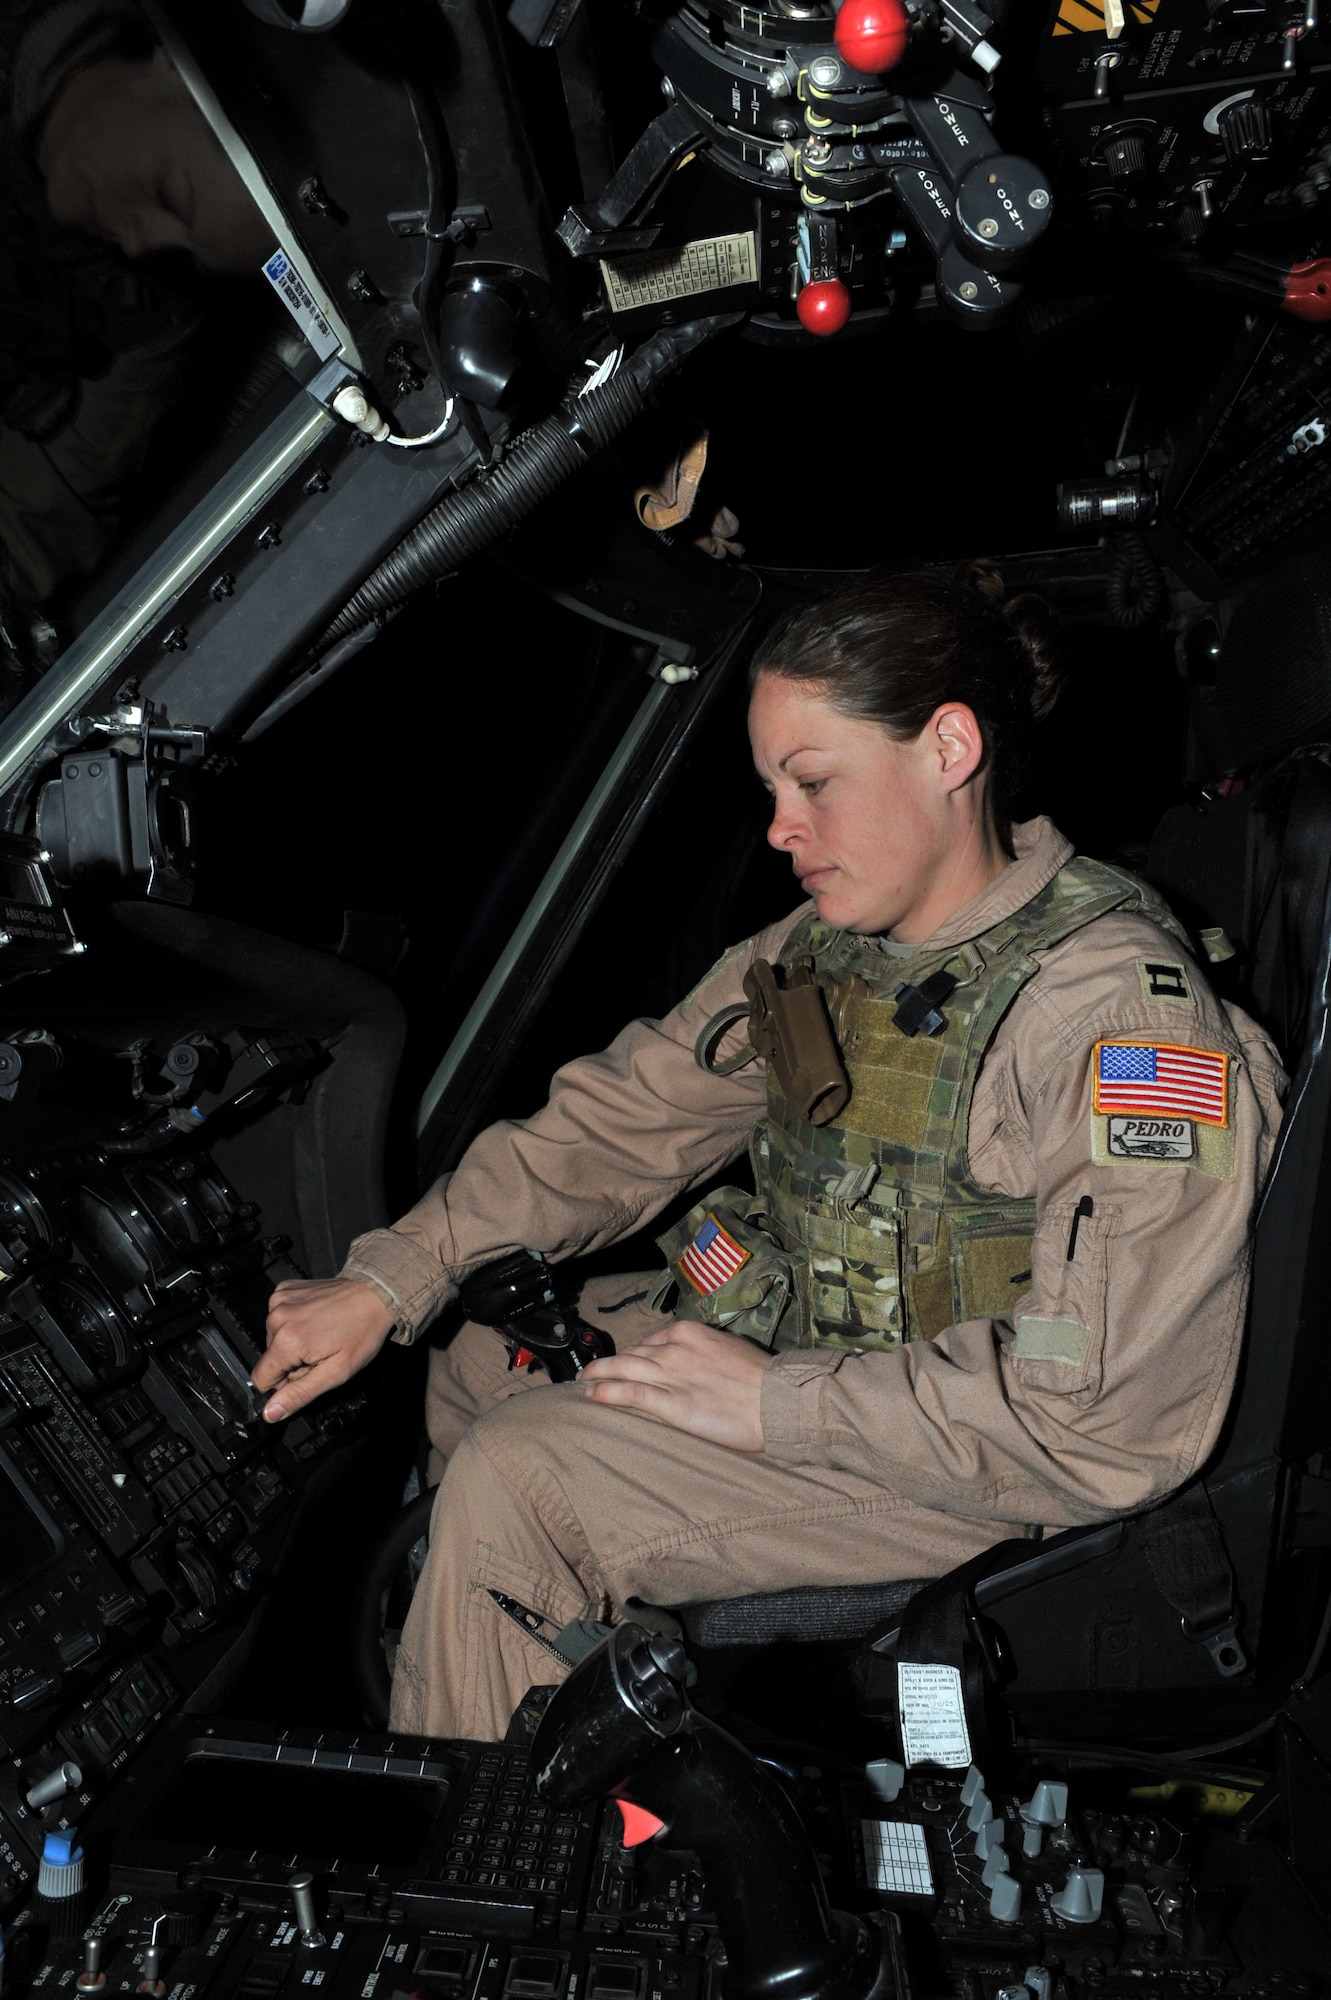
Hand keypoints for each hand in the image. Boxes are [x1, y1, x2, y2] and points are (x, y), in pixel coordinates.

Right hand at [253, 1276, 396, 1421]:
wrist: (375, 1294)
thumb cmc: (361, 1333)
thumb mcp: (336, 1373)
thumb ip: (299, 1394)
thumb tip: (270, 1413)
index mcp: (287, 1341)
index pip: (261, 1379)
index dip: (283, 1384)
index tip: (307, 1374)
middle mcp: (277, 1317)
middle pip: (270, 1358)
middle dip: (292, 1362)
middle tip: (321, 1353)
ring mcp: (280, 1300)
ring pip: (274, 1338)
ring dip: (294, 1342)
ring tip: (321, 1335)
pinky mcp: (285, 1289)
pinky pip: (279, 1316)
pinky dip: (294, 1321)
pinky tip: (315, 1319)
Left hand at [580, 1319, 767, 1452]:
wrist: (778, 1400)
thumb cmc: (762, 1379)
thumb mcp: (730, 1349)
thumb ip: (706, 1351)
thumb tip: (696, 1360)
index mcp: (690, 1333)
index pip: (650, 1341)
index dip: (633, 1353)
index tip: (623, 1362)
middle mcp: (675, 1349)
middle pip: (631, 1353)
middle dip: (609, 1363)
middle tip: (592, 1372)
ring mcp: (672, 1375)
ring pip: (623, 1369)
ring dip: (598, 1375)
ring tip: (583, 1383)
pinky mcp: (672, 1403)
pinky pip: (631, 1394)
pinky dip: (607, 1393)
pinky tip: (592, 1396)